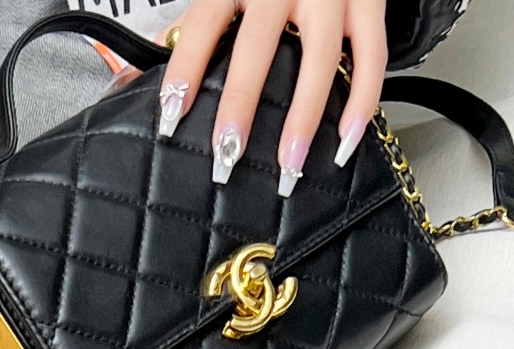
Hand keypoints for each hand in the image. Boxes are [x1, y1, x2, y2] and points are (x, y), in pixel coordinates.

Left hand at [155, 0, 386, 191]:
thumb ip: (193, 23)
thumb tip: (142, 71)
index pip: (204, 23)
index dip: (185, 71)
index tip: (171, 118)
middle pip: (259, 48)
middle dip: (241, 107)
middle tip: (227, 158)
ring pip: (320, 60)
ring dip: (303, 119)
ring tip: (288, 167)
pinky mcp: (370, 0)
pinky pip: (371, 57)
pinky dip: (362, 103)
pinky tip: (344, 143)